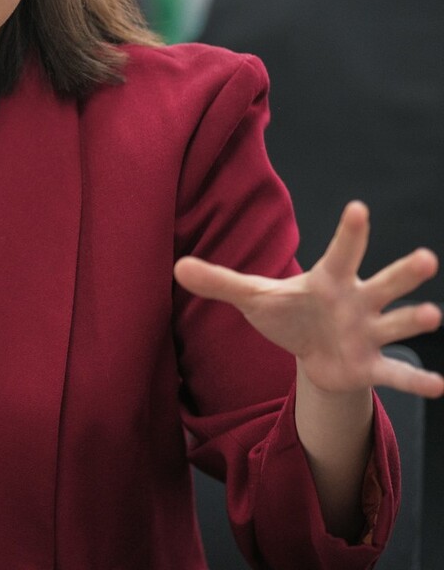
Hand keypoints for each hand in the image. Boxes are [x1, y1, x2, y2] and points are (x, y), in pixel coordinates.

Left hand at [174, 201, 443, 398]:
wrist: (311, 355)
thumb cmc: (288, 314)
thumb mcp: (253, 298)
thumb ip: (219, 281)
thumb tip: (177, 266)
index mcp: (329, 280)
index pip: (340, 252)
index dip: (349, 232)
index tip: (359, 207)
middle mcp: (357, 302)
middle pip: (383, 283)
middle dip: (403, 272)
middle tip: (426, 258)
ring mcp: (369, 333)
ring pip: (396, 323)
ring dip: (414, 320)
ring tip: (433, 315)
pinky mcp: (371, 366)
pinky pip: (396, 374)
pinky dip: (416, 380)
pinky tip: (440, 387)